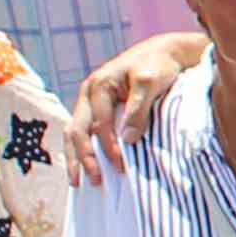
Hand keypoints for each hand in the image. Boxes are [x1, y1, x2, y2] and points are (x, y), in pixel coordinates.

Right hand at [62, 31, 204, 179]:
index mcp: (99, 85)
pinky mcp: (95, 109)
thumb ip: (138, 109)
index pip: (100, 124)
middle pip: (77, 130)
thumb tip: (128, 139)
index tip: (121, 167)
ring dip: (76, 158)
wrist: (162, 54)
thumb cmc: (157, 66)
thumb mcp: (150, 82)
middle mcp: (88, 93)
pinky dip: (80, 151)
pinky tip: (82, 168)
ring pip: (74, 133)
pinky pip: (82, 132)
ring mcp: (88, 102)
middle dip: (84, 158)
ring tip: (78, 183)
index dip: (109, 147)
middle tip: (95, 182)